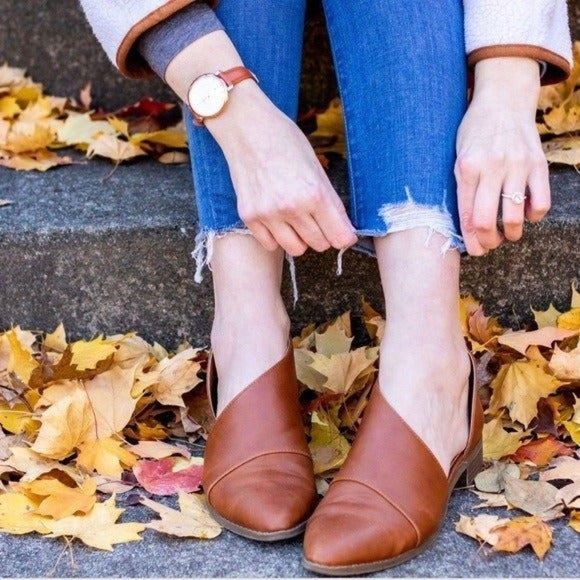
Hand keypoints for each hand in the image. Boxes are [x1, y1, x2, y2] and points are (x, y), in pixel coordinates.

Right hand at [165, 31, 356, 255]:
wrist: (246, 127)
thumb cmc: (285, 141)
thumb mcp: (317, 167)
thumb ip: (331, 201)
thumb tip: (344, 231)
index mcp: (315, 194)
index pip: (340, 237)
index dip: (345, 236)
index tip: (343, 232)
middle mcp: (292, 209)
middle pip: (320, 245)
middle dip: (323, 234)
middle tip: (317, 218)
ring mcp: (268, 215)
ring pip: (296, 249)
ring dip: (301, 239)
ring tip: (296, 219)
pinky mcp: (249, 217)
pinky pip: (271, 245)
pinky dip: (277, 237)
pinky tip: (277, 219)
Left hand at [454, 57, 549, 255]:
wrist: (503, 100)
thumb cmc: (474, 132)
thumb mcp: (457, 155)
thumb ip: (461, 186)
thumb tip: (466, 224)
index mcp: (467, 167)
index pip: (467, 214)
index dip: (472, 239)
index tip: (475, 250)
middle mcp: (492, 167)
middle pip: (488, 221)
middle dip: (488, 242)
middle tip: (490, 245)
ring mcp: (517, 165)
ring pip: (515, 216)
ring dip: (512, 234)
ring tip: (508, 234)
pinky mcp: (538, 164)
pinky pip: (541, 202)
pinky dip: (534, 216)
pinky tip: (526, 213)